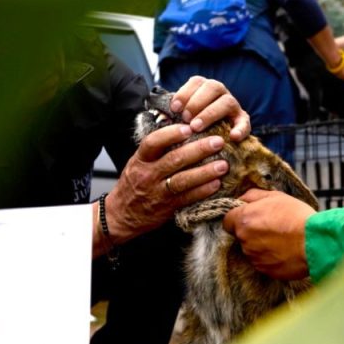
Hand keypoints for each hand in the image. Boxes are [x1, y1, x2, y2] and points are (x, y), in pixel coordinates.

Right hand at [104, 122, 229, 246]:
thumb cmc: (133, 185)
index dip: (171, 134)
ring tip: (223, 165)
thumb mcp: (137, 164)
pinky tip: (216, 184)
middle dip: (199, 149)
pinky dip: (202, 191)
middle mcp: (148, 175)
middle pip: (174, 159)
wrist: (120, 215)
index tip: (189, 128)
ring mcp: (157, 192)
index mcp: (140, 160)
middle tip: (218, 142)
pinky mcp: (166, 208)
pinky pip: (187, 198)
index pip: (153, 142)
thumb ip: (156, 150)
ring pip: (183, 180)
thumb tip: (182, 131)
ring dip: (205, 172)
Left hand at [170, 76, 250, 140]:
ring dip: (210, 114)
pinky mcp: (242, 120)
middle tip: (185, 118)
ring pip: (227, 102)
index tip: (174, 108)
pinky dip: (240, 128)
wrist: (210, 136)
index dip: (185, 93)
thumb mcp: (181, 115)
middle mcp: (220, 93)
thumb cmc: (191, 124)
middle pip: (213, 87)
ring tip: (196, 127)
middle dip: (196, 102)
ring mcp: (233, 106)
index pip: (197, 82)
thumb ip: (174, 113)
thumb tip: (160, 115)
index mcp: (204, 87)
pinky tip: (233, 137)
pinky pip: (245, 122)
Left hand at [222, 189, 314, 280]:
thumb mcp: (275, 196)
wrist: (315, 242)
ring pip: (251, 250)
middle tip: (271, 227)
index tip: (249, 218)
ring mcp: (254, 257)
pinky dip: (270, 258)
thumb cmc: (297, 216)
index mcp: (244, 220)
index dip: (238, 218)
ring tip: (281, 239)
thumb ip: (253, 196)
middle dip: (251, 232)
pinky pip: (262, 263)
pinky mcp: (265, 270)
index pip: (227, 221)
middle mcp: (245, 240)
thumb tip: (242, 199)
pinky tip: (284, 251)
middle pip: (240, 236)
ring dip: (261, 245)